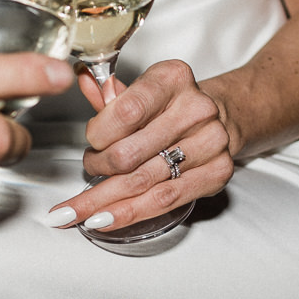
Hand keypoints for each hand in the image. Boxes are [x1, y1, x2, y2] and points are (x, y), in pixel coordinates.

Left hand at [48, 60, 233, 231]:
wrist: (219, 115)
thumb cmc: (171, 104)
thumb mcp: (141, 90)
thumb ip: (110, 95)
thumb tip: (84, 82)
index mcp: (172, 79)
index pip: (126, 112)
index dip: (98, 135)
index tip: (89, 144)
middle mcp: (196, 109)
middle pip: (131, 153)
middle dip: (98, 169)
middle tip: (86, 172)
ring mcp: (211, 142)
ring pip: (144, 182)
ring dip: (105, 202)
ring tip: (79, 213)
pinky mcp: (218, 172)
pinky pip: (166, 201)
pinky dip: (130, 213)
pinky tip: (106, 220)